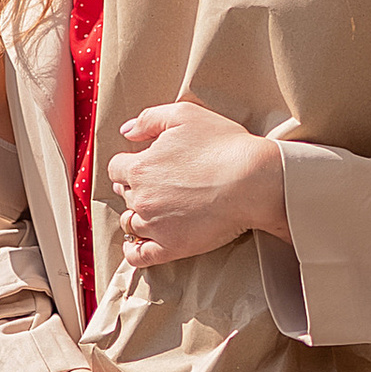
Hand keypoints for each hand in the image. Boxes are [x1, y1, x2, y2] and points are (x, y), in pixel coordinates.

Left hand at [105, 99, 288, 268]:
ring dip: (136, 215)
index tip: (142, 164)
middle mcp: (141, 197)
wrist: (253, 181)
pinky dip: (133, 251)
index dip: (128, 164)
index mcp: (141, 166)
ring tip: (153, 212)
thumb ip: (149, 119)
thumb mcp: (184, 115)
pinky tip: (136, 245)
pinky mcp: (171, 247)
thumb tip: (127, 131)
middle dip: (134, 188)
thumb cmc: (224, 146)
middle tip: (155, 185)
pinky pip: (140, 256)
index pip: (116, 167)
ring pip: (130, 223)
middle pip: (124, 194)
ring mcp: (155, 225)